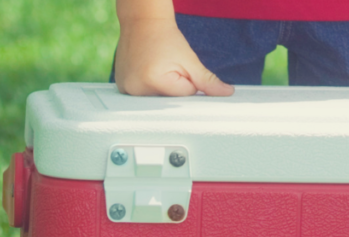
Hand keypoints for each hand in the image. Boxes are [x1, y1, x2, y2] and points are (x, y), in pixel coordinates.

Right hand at [114, 18, 233, 96]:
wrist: (142, 22)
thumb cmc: (166, 38)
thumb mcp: (190, 60)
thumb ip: (208, 81)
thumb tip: (227, 93)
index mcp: (154, 82)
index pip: (184, 98)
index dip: (188, 84)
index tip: (180, 69)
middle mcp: (136, 89)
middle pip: (169, 103)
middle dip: (175, 89)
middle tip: (166, 67)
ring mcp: (126, 90)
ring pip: (156, 102)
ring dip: (161, 90)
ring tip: (155, 68)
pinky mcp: (121, 88)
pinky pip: (143, 97)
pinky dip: (149, 88)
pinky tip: (147, 72)